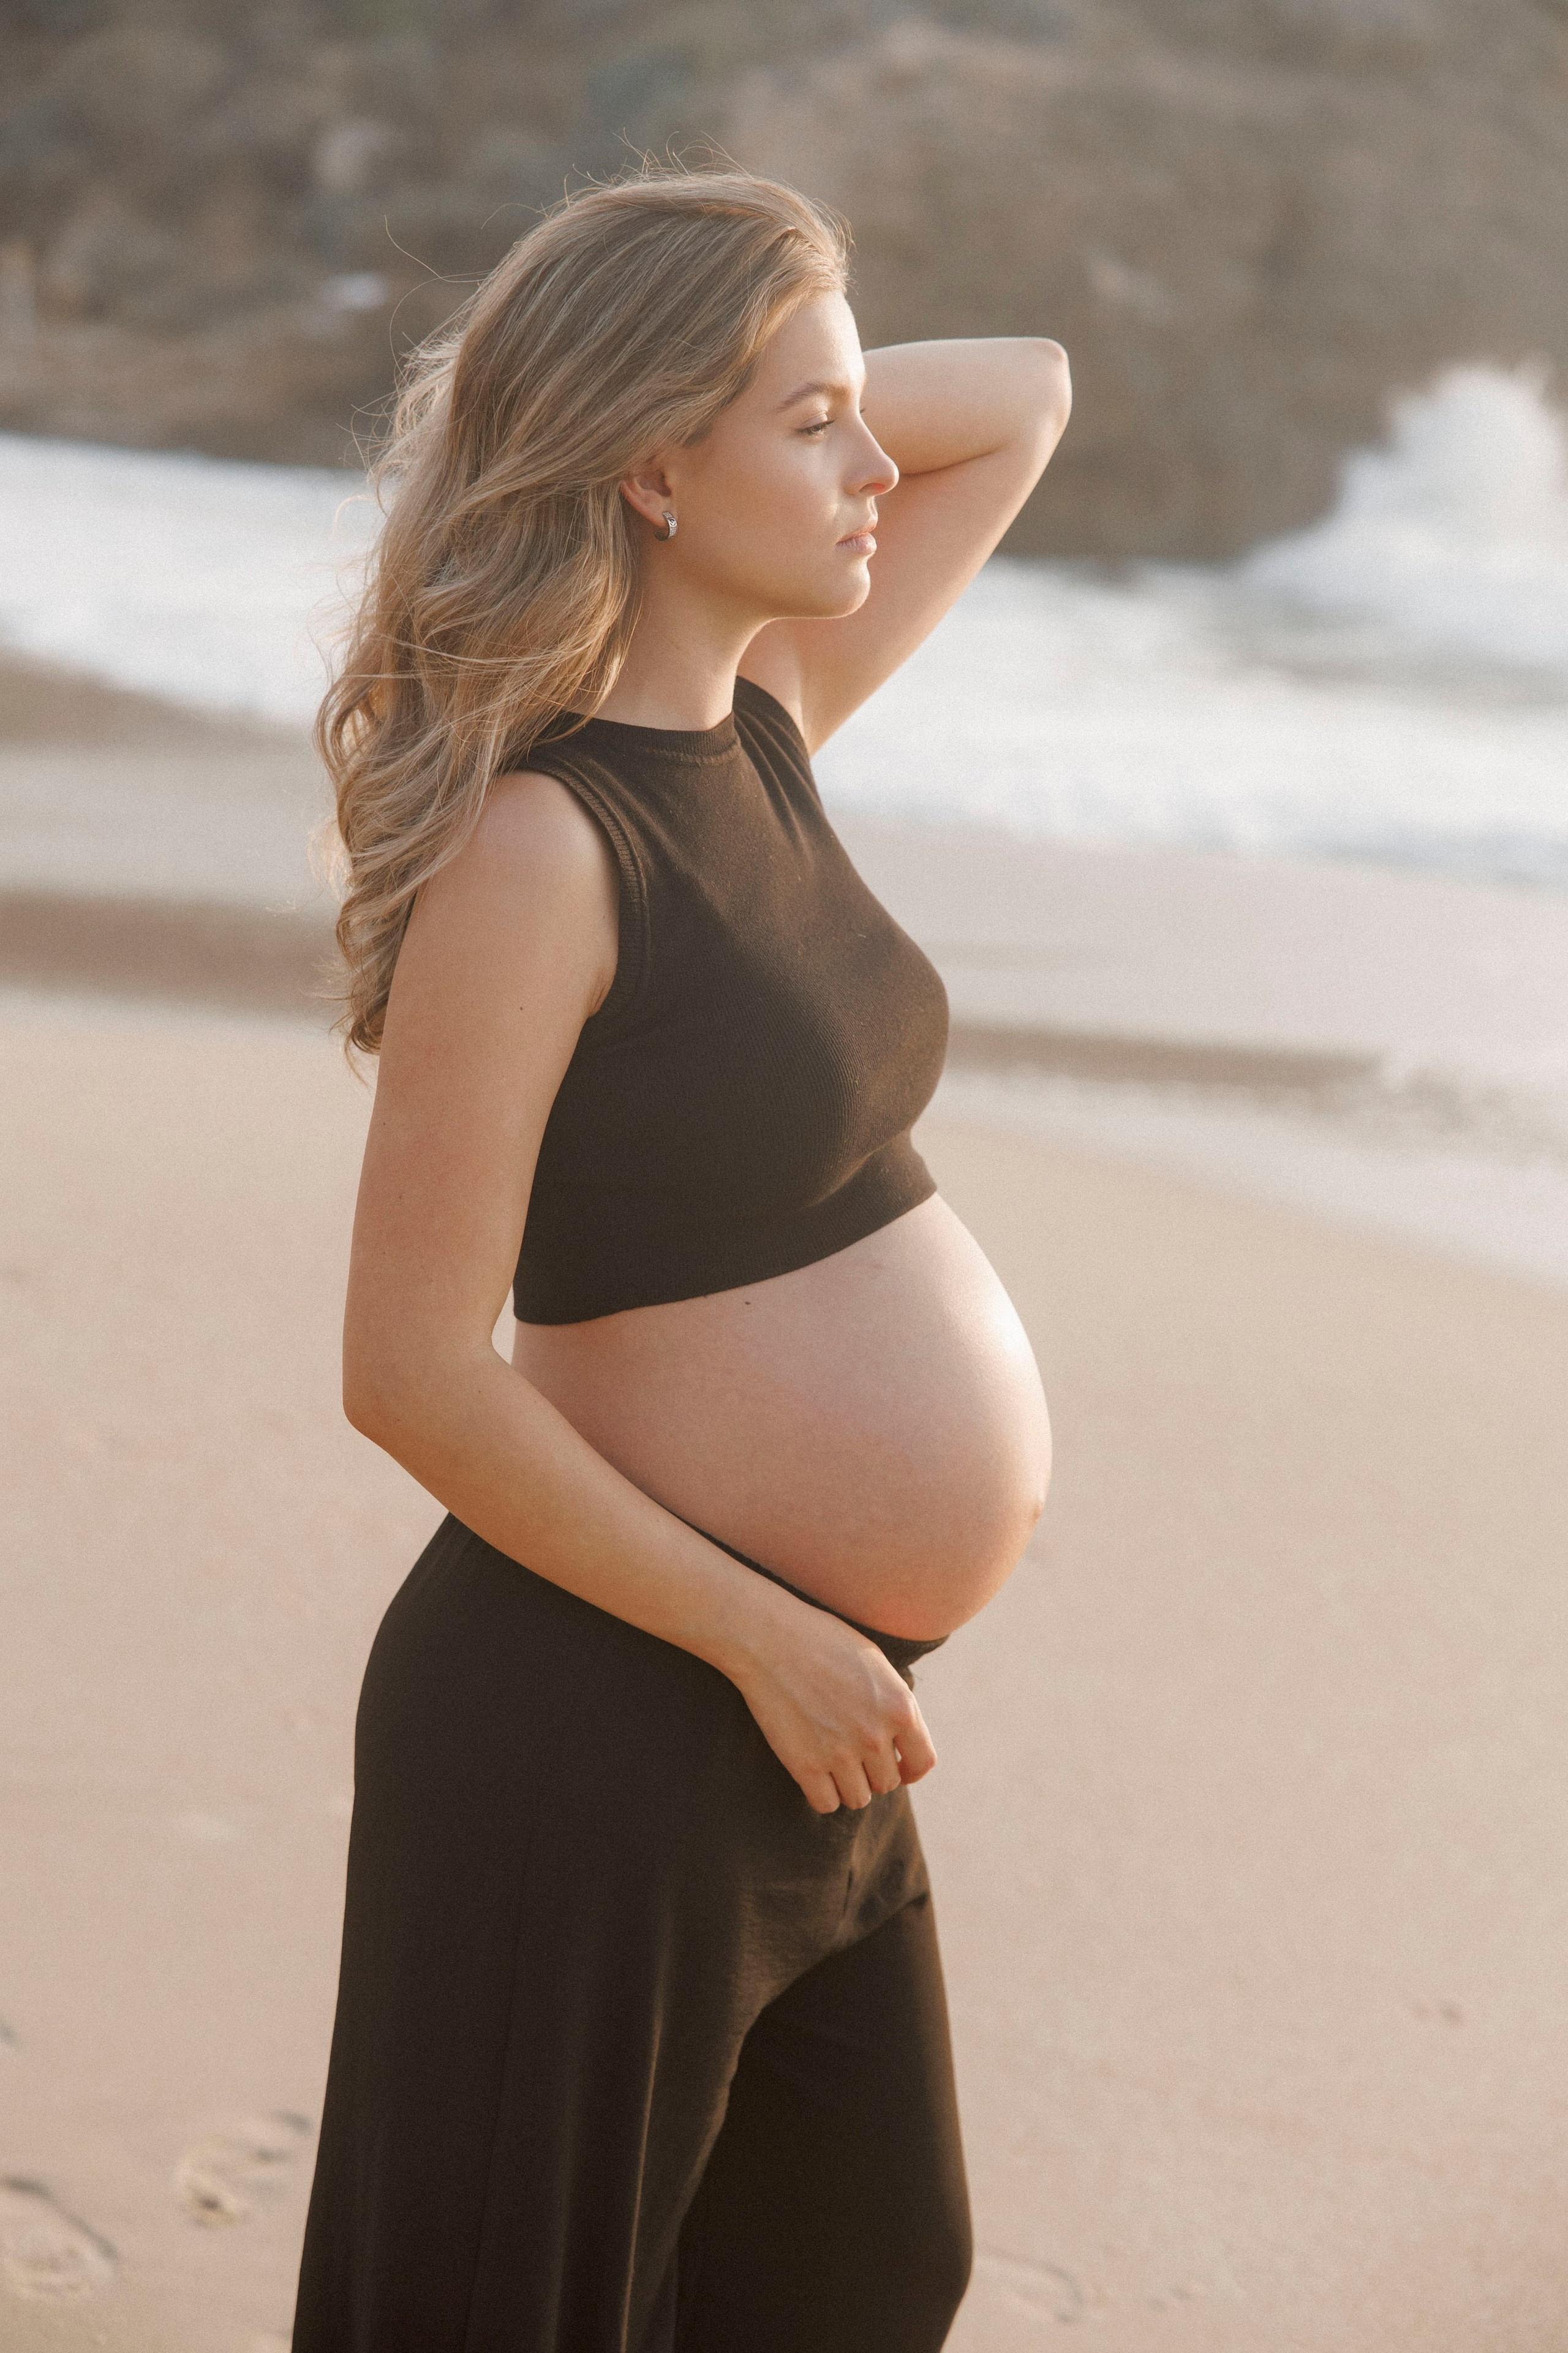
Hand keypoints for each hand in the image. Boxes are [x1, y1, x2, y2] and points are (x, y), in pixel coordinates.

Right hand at [725, 1585, 937, 1814]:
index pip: (922, 1762)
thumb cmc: (822, 1641)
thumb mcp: (875, 1664)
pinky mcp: (806, 1765)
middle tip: (853, 1754)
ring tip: (832, 1763)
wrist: (770, 1638)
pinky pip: (826, 1803)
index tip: (898, 1769)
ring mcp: (840, 1752)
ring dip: (848, 1785)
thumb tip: (901, 1737)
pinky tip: (813, 1772)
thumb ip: (894, 1702)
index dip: (910, 1770)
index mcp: (900, 1707)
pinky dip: (822, 1794)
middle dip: (872, 1772)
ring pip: (858, 1798)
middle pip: (887, 1783)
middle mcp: (875, 1735)